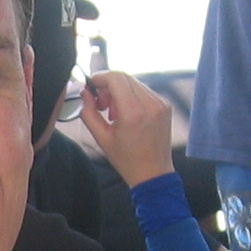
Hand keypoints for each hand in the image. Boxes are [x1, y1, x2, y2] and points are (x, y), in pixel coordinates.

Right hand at [72, 71, 174, 189]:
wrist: (153, 173)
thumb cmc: (127, 159)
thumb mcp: (101, 137)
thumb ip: (89, 112)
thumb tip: (85, 93)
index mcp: (133, 112)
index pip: (115, 78)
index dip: (100, 78)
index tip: (92, 87)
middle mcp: (150, 104)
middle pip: (124, 78)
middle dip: (108, 86)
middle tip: (101, 103)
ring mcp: (160, 103)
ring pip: (134, 83)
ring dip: (120, 91)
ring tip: (113, 112)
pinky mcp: (165, 105)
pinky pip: (144, 91)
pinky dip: (131, 96)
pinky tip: (127, 114)